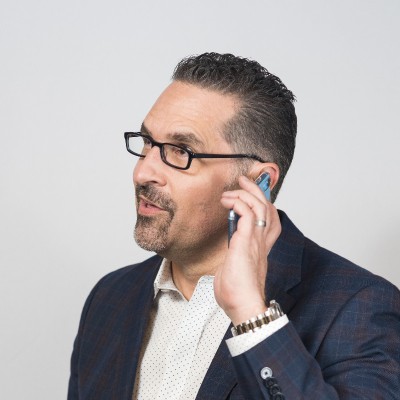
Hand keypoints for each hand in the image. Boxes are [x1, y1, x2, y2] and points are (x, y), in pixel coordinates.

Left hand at [215, 176, 280, 324]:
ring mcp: (256, 240)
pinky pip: (248, 213)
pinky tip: (228, 201)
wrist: (243, 306)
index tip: (252, 195)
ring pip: (260, 206)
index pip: (270, 220)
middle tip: (244, 181)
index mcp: (260, 248)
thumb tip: (226, 261)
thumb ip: (233, 261)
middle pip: (268, 208)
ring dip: (246, 193)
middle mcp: (262, 241)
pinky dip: (239, 202)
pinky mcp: (247, 240)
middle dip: (257, 191)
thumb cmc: (237, 294)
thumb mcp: (234, 272)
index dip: (264, 204)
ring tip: (233, 188)